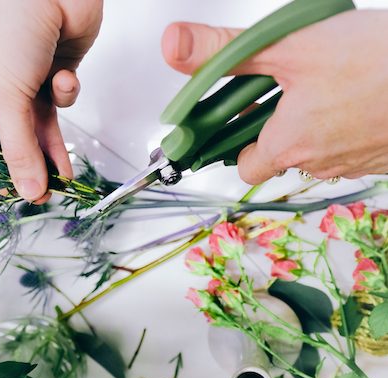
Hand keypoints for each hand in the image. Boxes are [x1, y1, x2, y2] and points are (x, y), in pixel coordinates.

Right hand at [0, 0, 102, 201]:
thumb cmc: (12, 20)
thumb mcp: (6, 92)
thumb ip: (19, 145)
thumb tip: (27, 190)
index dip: (0, 161)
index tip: (17, 189)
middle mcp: (1, 75)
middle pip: (17, 130)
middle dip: (33, 160)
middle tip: (47, 193)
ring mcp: (32, 70)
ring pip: (44, 118)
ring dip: (54, 143)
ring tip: (65, 176)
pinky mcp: (61, 64)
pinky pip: (64, 93)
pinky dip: (68, 91)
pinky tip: (66, 78)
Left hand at [161, 11, 387, 183]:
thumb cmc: (378, 63)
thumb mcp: (288, 47)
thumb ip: (227, 52)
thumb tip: (174, 46)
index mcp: (290, 144)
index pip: (246, 167)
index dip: (237, 145)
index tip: (237, 121)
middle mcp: (320, 163)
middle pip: (280, 157)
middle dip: (275, 128)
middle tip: (285, 91)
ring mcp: (355, 163)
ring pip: (317, 151)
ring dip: (312, 123)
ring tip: (325, 86)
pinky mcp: (382, 154)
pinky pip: (350, 145)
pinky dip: (344, 123)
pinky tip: (357, 93)